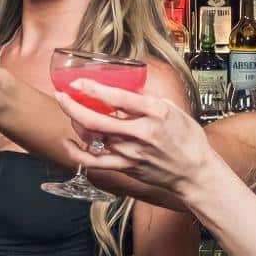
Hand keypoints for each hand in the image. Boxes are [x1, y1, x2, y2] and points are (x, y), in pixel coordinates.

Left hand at [52, 81, 210, 202]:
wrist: (194, 173)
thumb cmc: (187, 140)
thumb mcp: (173, 110)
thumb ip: (148, 100)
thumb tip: (126, 88)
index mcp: (154, 113)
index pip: (117, 98)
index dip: (93, 89)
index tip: (78, 82)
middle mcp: (140, 133)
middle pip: (95, 120)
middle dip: (72, 106)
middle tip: (61, 96)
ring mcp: (130, 152)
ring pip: (92, 138)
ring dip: (75, 123)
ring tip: (71, 112)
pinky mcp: (125, 167)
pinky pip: (93, 162)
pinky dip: (76, 153)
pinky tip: (68, 143)